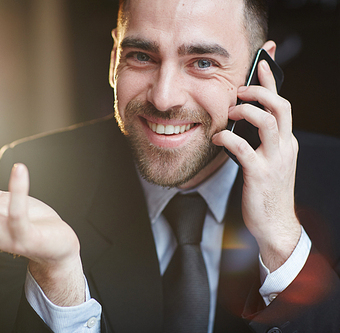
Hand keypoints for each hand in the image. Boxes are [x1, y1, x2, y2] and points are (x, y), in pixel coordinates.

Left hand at [212, 59, 300, 271]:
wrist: (275, 225)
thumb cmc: (267, 193)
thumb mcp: (267, 162)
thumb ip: (258, 142)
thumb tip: (238, 123)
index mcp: (285, 142)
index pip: (283, 104)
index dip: (271, 81)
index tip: (261, 61)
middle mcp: (284, 147)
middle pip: (281, 106)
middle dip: (260, 90)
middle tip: (239, 88)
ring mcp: (274, 161)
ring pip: (268, 122)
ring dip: (248, 110)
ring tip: (231, 110)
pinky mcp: (259, 175)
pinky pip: (243, 149)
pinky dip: (228, 138)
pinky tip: (216, 137)